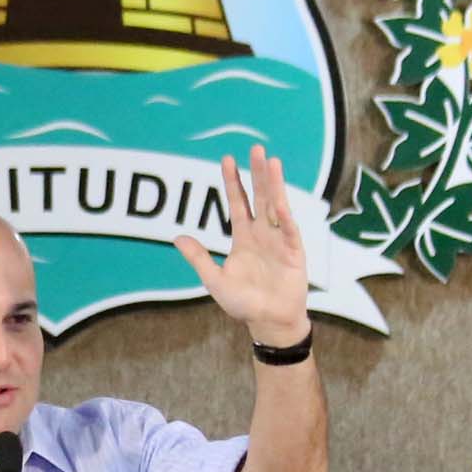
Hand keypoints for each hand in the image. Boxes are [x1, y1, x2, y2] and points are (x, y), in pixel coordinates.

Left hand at [170, 146, 312, 348]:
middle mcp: (262, 233)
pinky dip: (284, 217)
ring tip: (271, 162)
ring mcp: (279, 241)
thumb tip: (177, 237)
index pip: (238, 202)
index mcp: (243, 237)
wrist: (269, 322)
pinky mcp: (294, 253)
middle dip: (256, 173)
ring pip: (276, 206)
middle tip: (255, 148)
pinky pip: (289, 231)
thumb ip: (198, 258)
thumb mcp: (215, 280)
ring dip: (273, 185)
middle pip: (259, 196)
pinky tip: (279, 201)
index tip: (227, 159)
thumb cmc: (243, 303)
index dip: (233, 181)